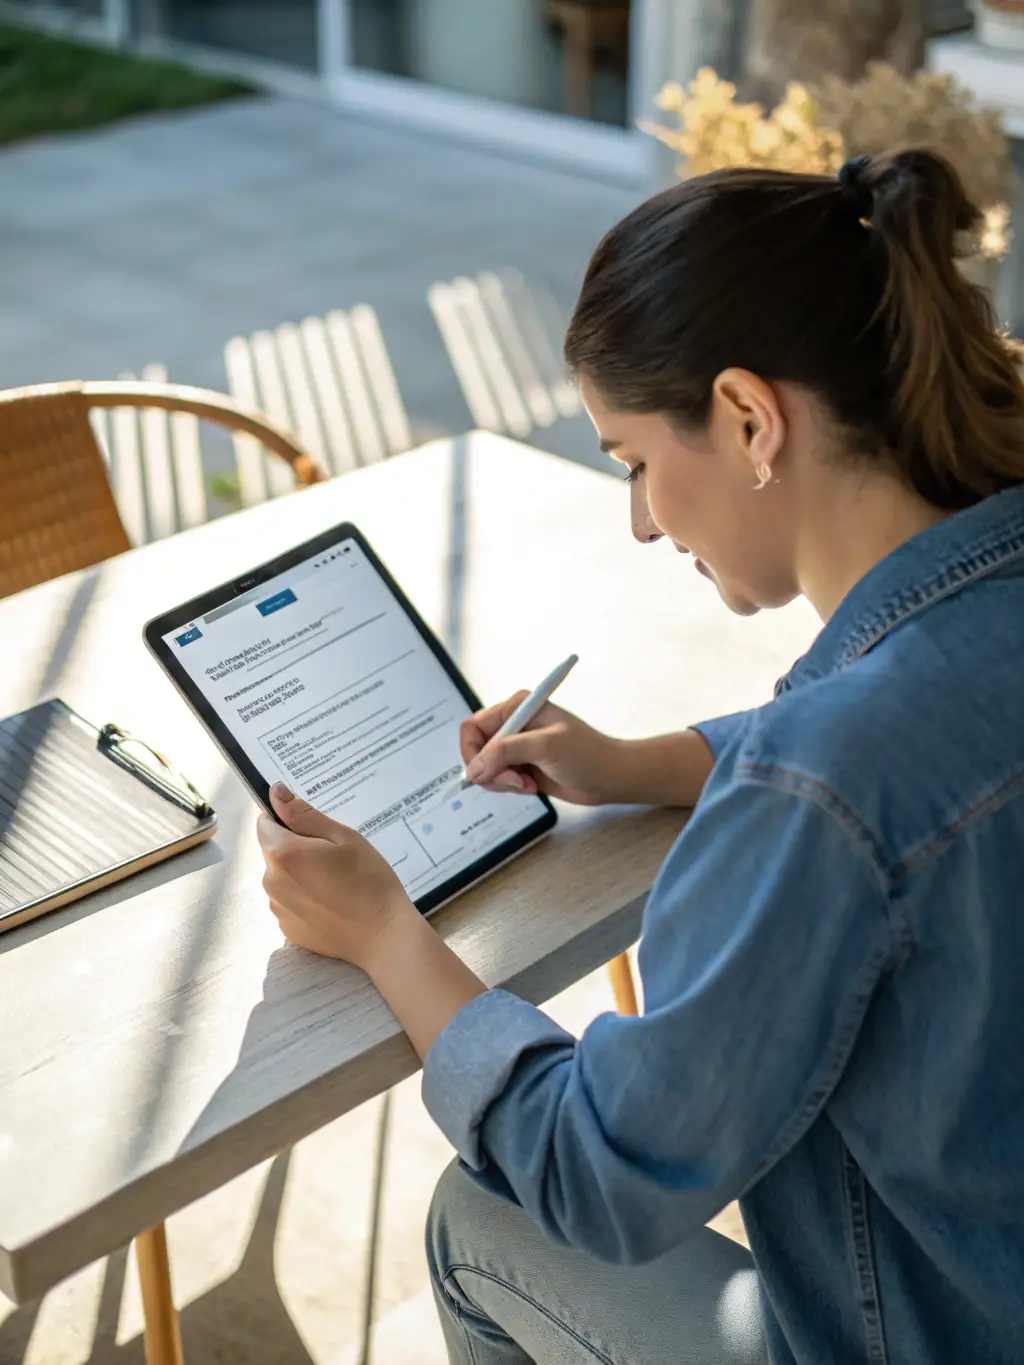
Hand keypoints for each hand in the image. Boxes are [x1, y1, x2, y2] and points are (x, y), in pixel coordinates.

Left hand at [256, 783, 419, 971]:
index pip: (264, 823)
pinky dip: (304, 897)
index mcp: (283, 853)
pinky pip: (288, 901)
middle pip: (273, 851)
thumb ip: (304, 815)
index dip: (286, 819)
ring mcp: (278, 908)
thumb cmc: (369, 880)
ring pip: (281, 877)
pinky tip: (331, 902)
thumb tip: (276, 793)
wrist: (383, 935)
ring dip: (299, 873)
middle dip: (295, 847)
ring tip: (335, 881)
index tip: (312, 828)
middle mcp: (271, 881)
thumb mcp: (343, 837)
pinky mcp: (287, 929)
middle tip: (333, 855)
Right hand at [461, 694, 625, 805]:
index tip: (485, 772)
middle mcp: (514, 724)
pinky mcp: (522, 766)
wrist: (610, 777)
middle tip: (515, 781)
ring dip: (502, 781)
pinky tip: (531, 787)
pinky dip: (509, 787)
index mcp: (517, 707)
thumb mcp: (544, 747)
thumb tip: (473, 770)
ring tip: (527, 784)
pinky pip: (499, 778)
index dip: (472, 752)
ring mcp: (517, 746)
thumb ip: (505, 753)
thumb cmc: (586, 754)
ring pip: (486, 767)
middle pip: (477, 749)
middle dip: (491, 770)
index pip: (474, 727)